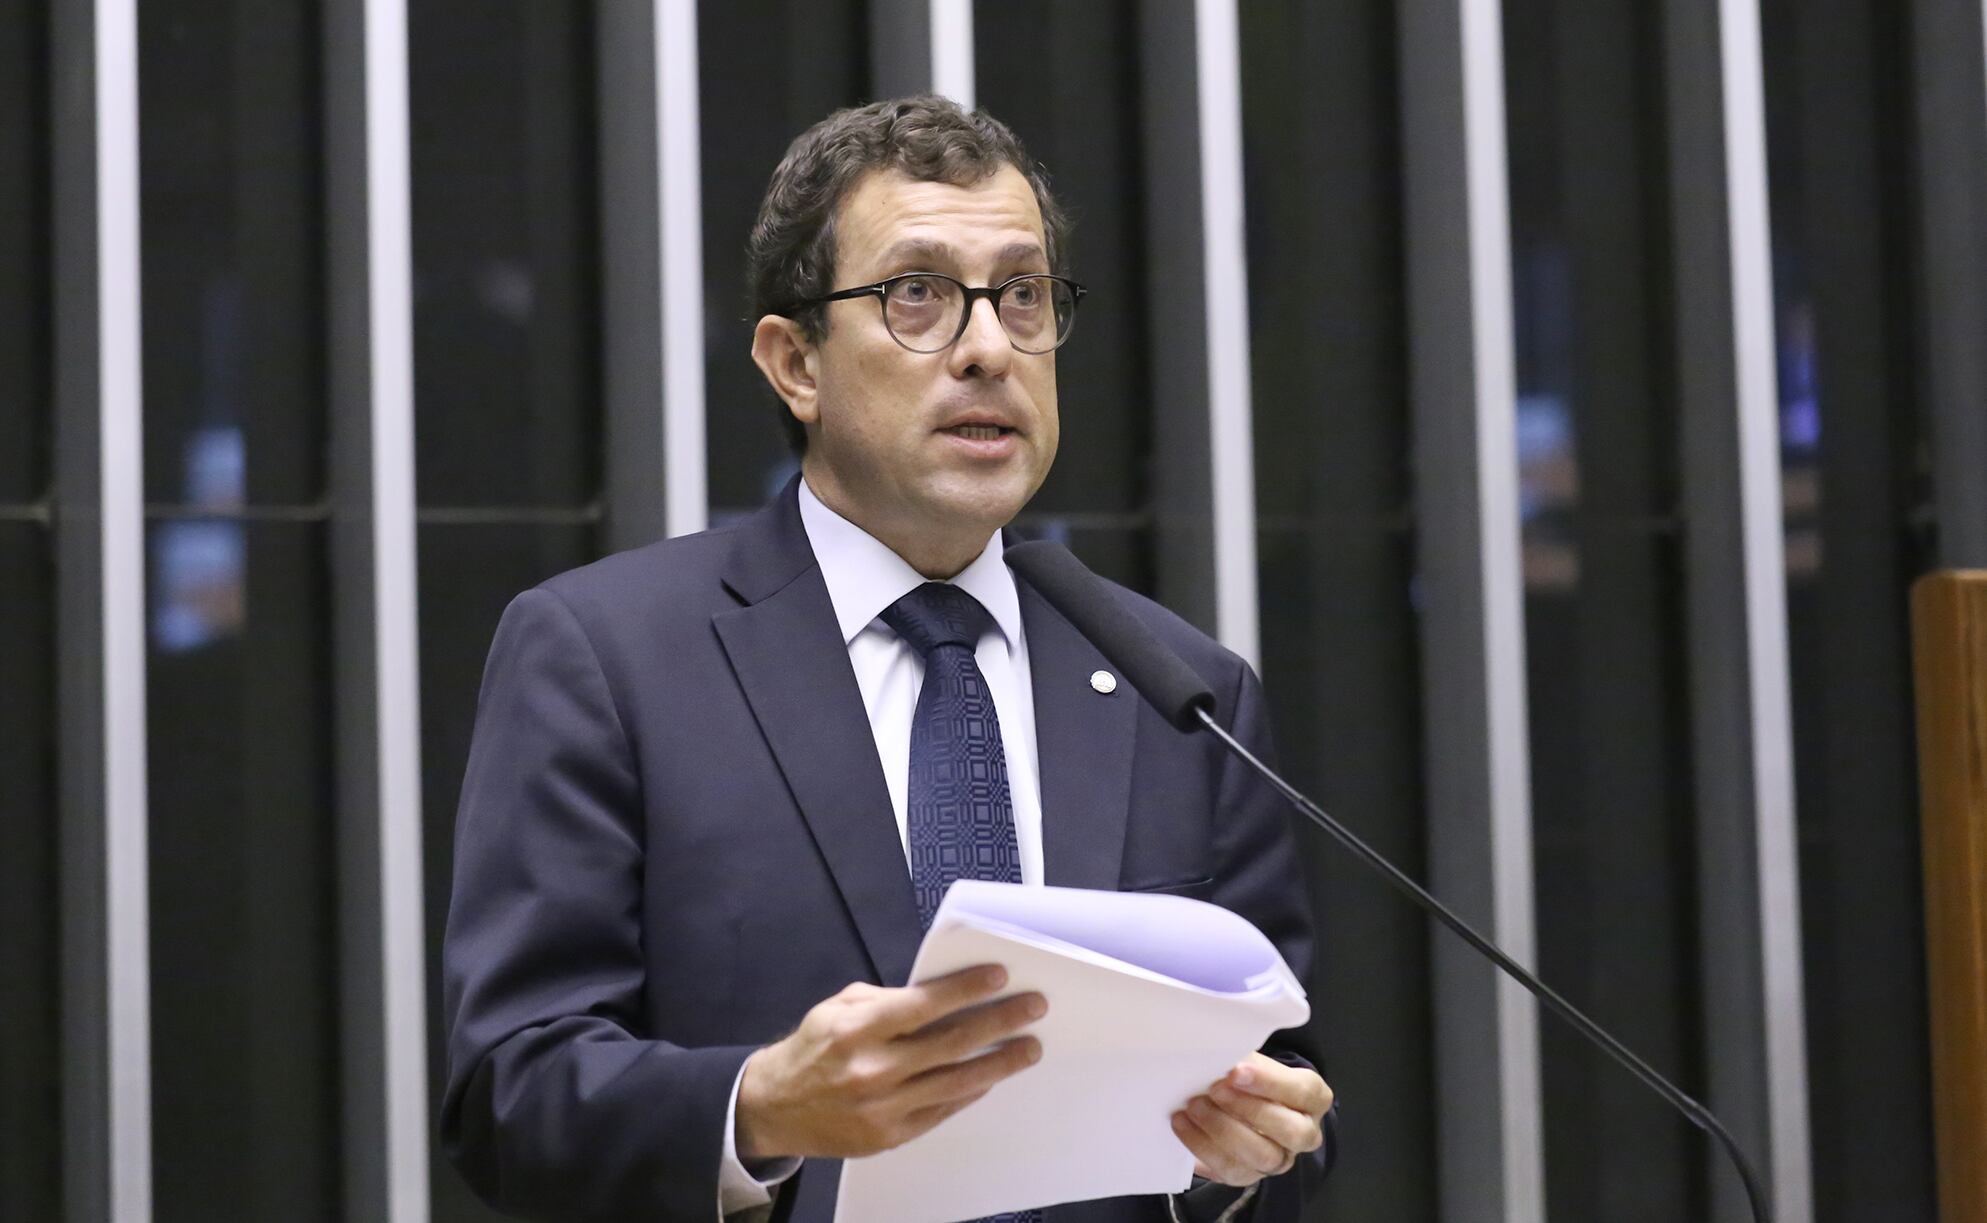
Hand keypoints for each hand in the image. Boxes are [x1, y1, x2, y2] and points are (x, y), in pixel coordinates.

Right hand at [735, 965, 1045, 1160]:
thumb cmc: (813, 1049)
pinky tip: (990, 1077)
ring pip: (955, 1083)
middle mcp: (872, 1070)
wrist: (775, 1108)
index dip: (966, 989)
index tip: (1000, 976)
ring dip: (999, 1063)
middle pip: (951, 1044)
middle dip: (999, 1022)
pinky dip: (970, 1093)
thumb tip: (940, 995)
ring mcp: (883, 1108)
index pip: (924, 1005)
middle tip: (1033, 1008)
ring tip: (1028, 1048)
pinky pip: (941, 1111)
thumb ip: (887, 1000)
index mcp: (857, 1030)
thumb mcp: (838, 1008)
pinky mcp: (889, 1136)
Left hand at [1171, 1052, 1332, 1187]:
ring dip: (1224, 1130)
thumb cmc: (1249, 1078)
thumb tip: (1218, 1052)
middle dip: (1248, 1109)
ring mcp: (1279, 1159)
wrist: (1235, 1105)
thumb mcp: (1253, 1062)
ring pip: (1263, 1155)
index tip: (1236, 1070)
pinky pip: (1231, 1169)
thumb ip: (1244, 1058)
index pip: (1303, 1091)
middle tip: (1214, 1089)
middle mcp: (1304, 1134)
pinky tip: (1183, 1125)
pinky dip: (1203, 1146)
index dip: (1270, 1082)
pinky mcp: (1249, 1175)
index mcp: (1313, 1098)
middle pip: (1291, 1131)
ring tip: (1194, 1106)